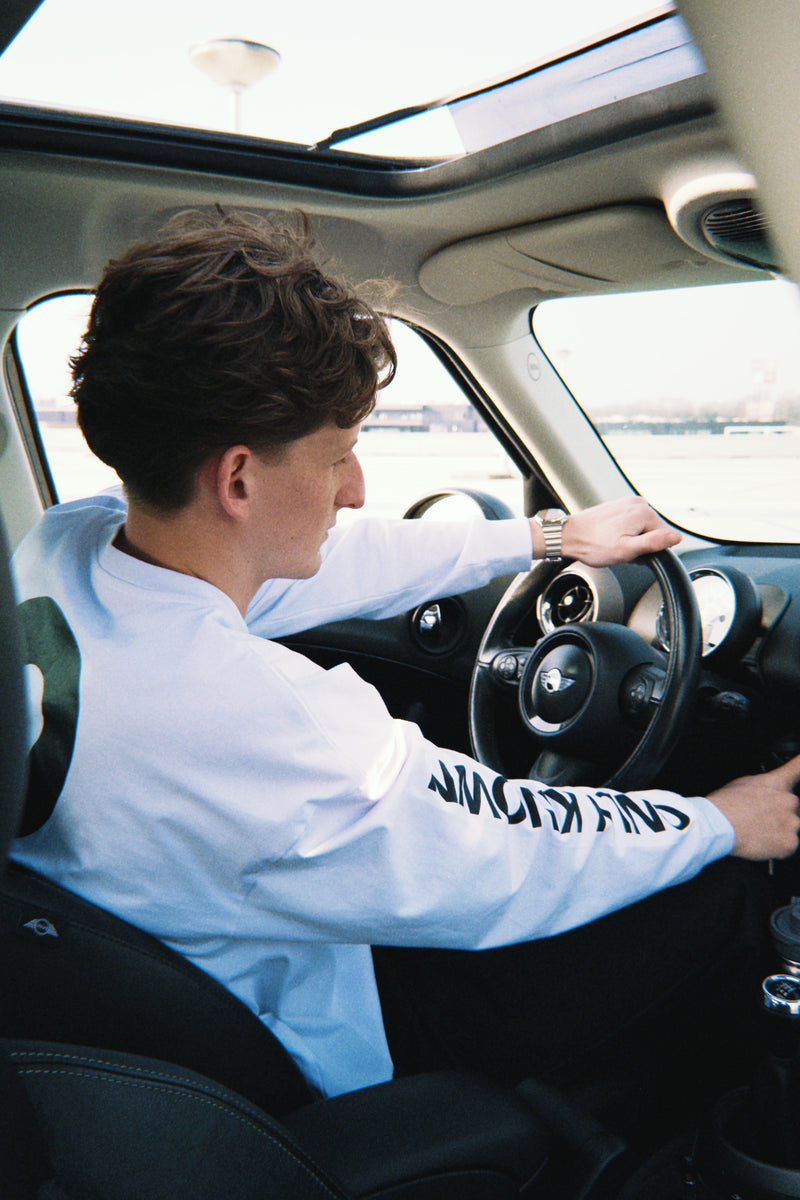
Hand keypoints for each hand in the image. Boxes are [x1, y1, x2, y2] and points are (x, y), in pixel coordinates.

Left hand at [552, 497, 681, 566]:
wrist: (569, 536)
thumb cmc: (593, 545)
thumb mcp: (626, 550)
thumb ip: (654, 543)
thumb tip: (676, 538)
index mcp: (643, 512)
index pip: (664, 537)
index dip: (650, 551)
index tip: (634, 555)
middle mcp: (637, 503)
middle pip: (653, 532)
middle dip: (641, 546)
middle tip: (622, 551)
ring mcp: (627, 503)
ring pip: (642, 529)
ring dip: (632, 540)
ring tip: (614, 544)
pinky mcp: (618, 507)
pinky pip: (631, 524)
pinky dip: (625, 534)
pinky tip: (611, 538)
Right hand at [708, 756, 799, 859]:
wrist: (719, 824)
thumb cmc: (726, 804)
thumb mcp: (744, 783)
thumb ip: (766, 787)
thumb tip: (768, 794)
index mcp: (778, 783)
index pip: (798, 768)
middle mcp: (790, 801)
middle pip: (795, 809)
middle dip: (782, 814)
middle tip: (761, 820)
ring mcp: (792, 823)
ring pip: (791, 829)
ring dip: (779, 832)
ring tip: (757, 833)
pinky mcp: (790, 843)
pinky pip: (788, 847)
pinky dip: (777, 848)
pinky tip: (761, 842)